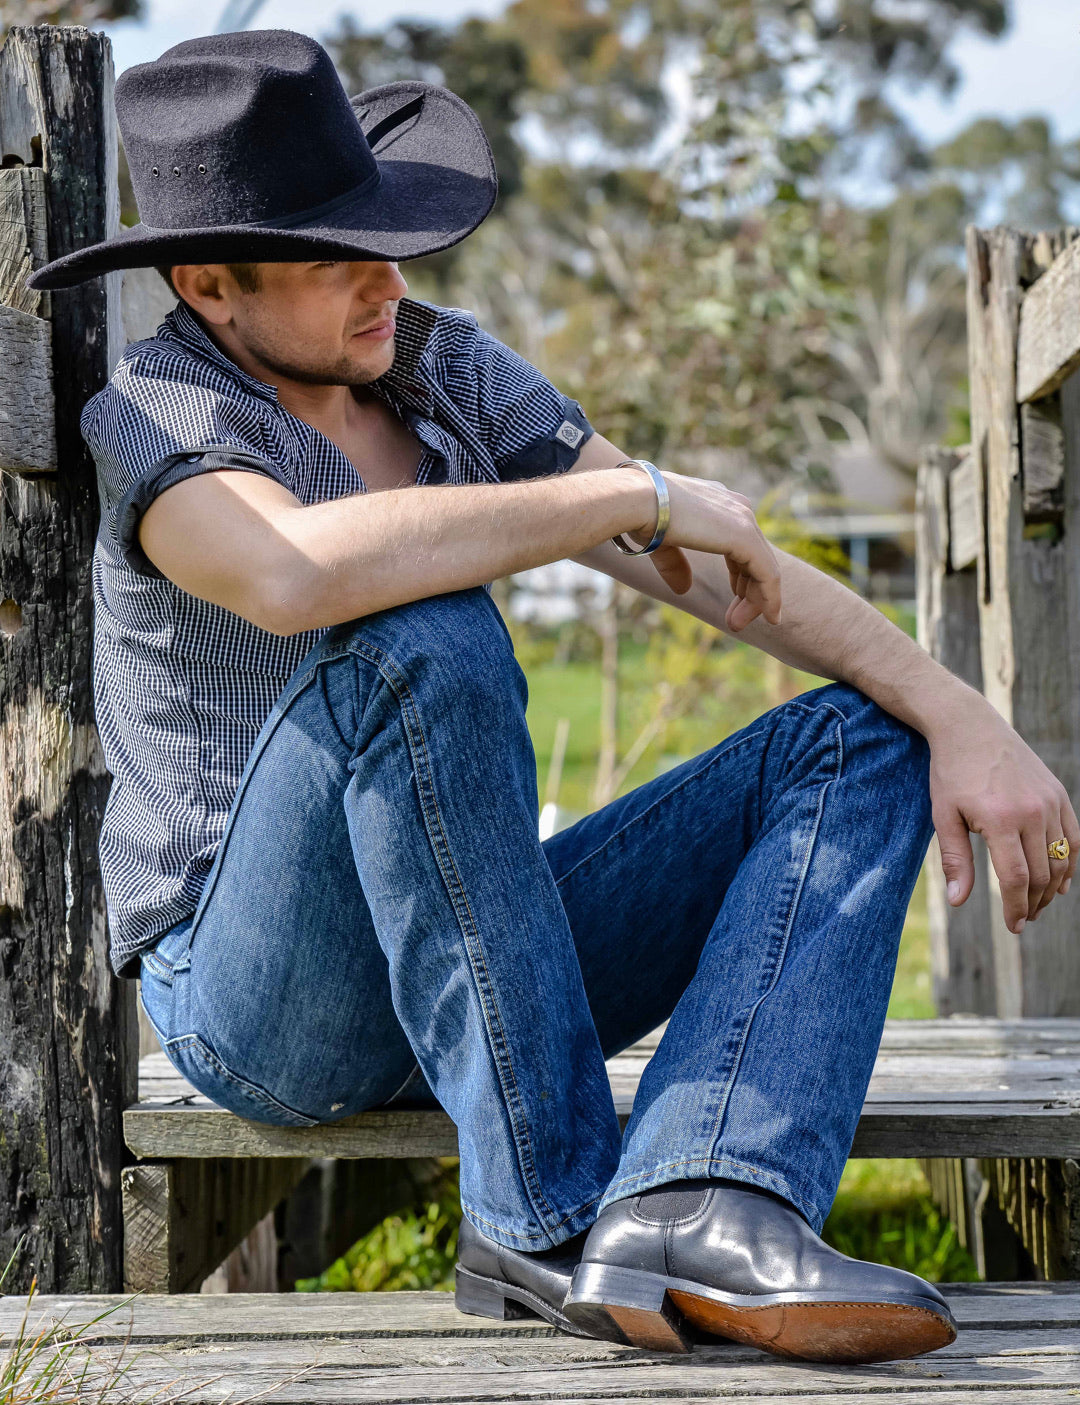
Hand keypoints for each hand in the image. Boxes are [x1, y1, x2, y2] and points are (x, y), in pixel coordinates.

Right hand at [629, 471, 782, 629]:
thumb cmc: (641, 516)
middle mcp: (737, 507)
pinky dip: (770, 598)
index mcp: (719, 503)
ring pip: (764, 568)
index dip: (739, 576)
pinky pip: (768, 574)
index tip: (733, 601)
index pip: (741, 545)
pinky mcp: (745, 536)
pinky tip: (770, 617)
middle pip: (755, 557)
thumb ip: (676, 565)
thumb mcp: (662, 544)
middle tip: (735, 622)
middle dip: (748, 592)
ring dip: (757, 601)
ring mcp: (743, 520)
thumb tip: (684, 590)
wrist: (636, 501)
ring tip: (737, 624)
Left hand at [930, 706, 1078, 933]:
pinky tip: (1061, 883)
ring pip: (1061, 859)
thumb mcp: (943, 816)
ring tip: (1037, 905)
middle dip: (1034, 903)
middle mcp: (1032, 811)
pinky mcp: (1058, 794)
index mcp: (1000, 819)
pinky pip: (1073, 837)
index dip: (1017, 907)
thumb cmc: (951, 772)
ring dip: (1052, 888)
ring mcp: (1050, 802)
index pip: (1018, 878)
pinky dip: (1070, 863)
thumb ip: (955, 859)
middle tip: (1023, 919)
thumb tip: (959, 901)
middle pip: (1043, 873)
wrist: (970, 727)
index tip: (1013, 926)